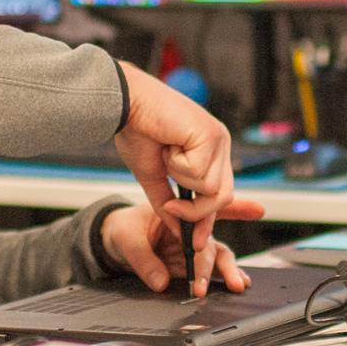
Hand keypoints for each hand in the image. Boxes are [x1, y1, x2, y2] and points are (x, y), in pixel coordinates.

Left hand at [102, 197, 264, 296]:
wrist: (113, 241)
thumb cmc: (122, 229)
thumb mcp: (127, 239)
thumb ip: (143, 261)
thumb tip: (162, 282)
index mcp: (179, 212)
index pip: (208, 211)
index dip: (235, 209)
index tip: (255, 211)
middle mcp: (191, 229)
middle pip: (214, 242)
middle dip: (225, 261)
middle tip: (232, 278)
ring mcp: (191, 249)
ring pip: (217, 258)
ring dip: (228, 271)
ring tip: (237, 285)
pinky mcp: (187, 265)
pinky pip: (208, 272)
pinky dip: (222, 279)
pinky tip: (235, 286)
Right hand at [114, 63, 236, 278]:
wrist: (124, 103)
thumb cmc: (136, 130)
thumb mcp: (153, 176)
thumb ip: (166, 202)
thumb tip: (176, 230)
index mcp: (209, 151)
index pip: (218, 194)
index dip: (206, 219)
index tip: (194, 243)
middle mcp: (219, 144)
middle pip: (222, 196)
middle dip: (195, 210)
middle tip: (171, 205)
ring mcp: (218, 139)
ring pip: (211, 188)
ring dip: (181, 178)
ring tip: (166, 153)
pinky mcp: (212, 135)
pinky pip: (199, 173)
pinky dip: (178, 165)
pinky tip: (168, 144)